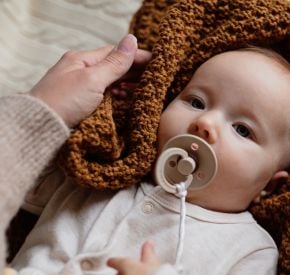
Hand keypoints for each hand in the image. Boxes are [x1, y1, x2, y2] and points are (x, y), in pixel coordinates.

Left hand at [29, 34, 150, 126]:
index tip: (157, 61)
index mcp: (81, 60)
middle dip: (135, 72)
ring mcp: (82, 89)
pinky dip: (120, 98)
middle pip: (114, 68)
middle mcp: (81, 72)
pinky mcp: (83, 106)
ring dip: (128, 85)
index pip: (115, 53)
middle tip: (155, 78)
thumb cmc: (64, 102)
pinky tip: (127, 101)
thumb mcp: (93, 79)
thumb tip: (132, 40)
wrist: (42, 130)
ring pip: (112, 83)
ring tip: (144, 91)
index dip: (137, 56)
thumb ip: (115, 63)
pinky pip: (107, 97)